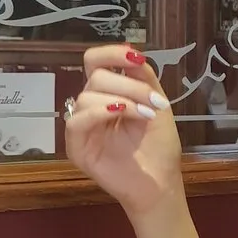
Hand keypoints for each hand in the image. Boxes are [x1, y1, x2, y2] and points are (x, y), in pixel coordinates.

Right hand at [65, 44, 183, 219]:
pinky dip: (101, 112)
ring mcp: (83, 126)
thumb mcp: (158, 105)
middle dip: (129, 84)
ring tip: (146, 116)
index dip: (111, 53)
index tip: (136, 58)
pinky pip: (77, 120)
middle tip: (153, 102)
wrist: (161, 184)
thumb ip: (144, 77)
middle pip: (96, 75)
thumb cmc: (159, 148)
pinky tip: (121, 113)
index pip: (95, 61)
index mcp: (109, 93)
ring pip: (88, 95)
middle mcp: (92, 106)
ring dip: (123, 99)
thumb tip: (132, 52)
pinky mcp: (77, 147)